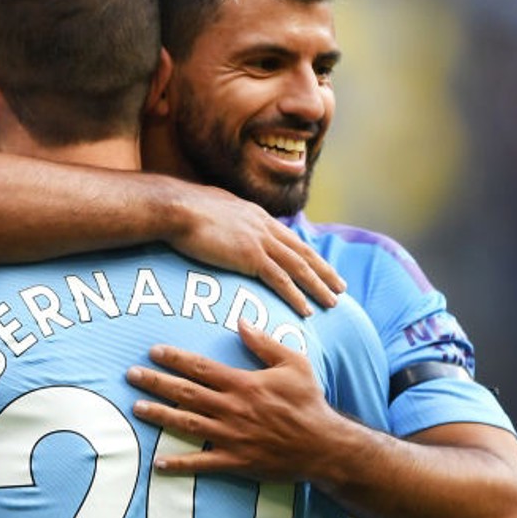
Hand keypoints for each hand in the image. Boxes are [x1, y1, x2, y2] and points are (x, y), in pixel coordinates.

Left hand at [127, 320, 341, 482]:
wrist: (324, 446)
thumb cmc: (309, 402)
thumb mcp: (294, 364)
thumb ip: (264, 343)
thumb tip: (241, 322)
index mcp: (243, 384)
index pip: (200, 367)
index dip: (174, 358)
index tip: (153, 351)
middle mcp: (232, 409)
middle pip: (185, 393)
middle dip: (155, 382)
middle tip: (131, 375)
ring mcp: (231, 437)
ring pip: (186, 424)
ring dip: (159, 415)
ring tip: (137, 408)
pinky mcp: (235, 461)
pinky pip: (201, 463)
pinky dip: (178, 464)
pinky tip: (158, 463)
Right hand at [168, 186, 343, 316]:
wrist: (175, 208)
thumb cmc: (183, 209)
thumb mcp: (213, 208)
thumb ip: (227, 218)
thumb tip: (225, 223)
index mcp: (256, 215)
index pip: (290, 238)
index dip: (308, 254)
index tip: (321, 265)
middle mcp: (264, 226)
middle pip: (302, 252)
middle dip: (324, 270)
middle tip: (341, 286)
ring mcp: (260, 241)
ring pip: (298, 267)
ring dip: (318, 286)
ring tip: (333, 301)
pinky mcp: (250, 257)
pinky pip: (281, 280)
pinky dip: (296, 296)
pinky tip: (307, 309)